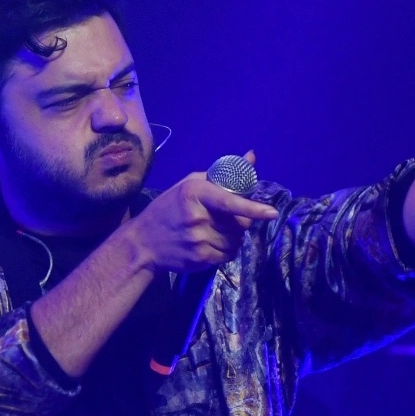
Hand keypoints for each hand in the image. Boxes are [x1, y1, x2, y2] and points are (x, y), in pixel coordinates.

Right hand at [129, 149, 278, 272]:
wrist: (143, 242)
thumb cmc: (169, 209)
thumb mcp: (189, 186)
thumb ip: (221, 174)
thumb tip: (251, 157)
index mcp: (194, 192)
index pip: (229, 201)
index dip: (252, 208)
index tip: (272, 213)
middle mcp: (197, 216)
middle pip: (239, 224)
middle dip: (240, 223)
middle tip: (225, 220)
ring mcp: (198, 239)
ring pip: (236, 241)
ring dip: (234, 238)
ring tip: (216, 232)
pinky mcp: (200, 258)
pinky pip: (228, 255)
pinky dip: (226, 251)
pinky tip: (211, 245)